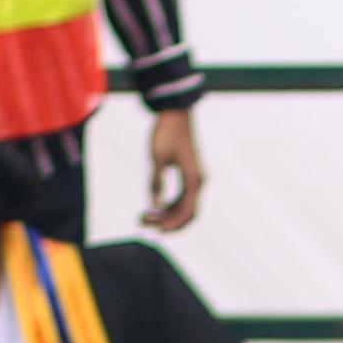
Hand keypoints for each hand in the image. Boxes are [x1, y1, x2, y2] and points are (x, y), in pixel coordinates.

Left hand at [143, 105, 206, 233]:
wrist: (176, 113)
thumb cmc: (166, 132)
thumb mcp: (157, 157)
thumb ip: (156, 182)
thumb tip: (154, 203)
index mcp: (193, 179)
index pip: (187, 211)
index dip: (172, 223)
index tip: (155, 229)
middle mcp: (198, 181)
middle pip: (188, 213)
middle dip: (167, 221)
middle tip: (144, 223)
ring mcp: (195, 178)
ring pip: (185, 206)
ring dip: (168, 214)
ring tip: (146, 215)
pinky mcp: (190, 174)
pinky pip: (183, 197)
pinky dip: (170, 205)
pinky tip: (155, 206)